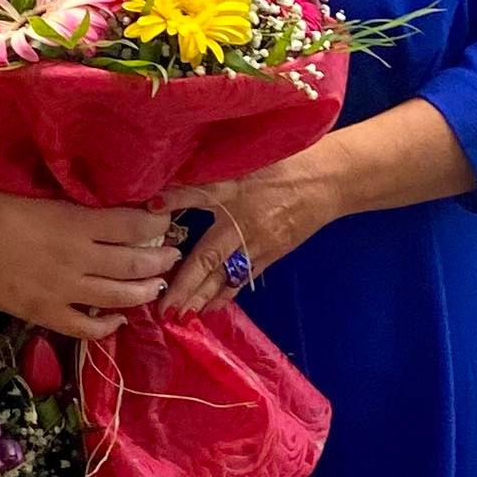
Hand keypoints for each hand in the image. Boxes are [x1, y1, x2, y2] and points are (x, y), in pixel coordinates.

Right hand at [0, 190, 179, 341]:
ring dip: (144, 290)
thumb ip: (75, 210)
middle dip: (160, 258)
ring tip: (157, 285)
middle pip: (133, 261)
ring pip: (119, 296)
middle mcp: (78, 258)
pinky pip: (87, 328)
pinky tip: (119, 319)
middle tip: (172, 254)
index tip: (164, 220)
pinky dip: (108, 326)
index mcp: (75, 222)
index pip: (130, 224)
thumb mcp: (41, 199)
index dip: (154, 223)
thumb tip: (106, 212)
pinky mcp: (47, 315)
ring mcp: (64, 291)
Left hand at [153, 149, 341, 315]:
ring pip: (225, 275)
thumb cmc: (281, 167)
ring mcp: (258, 243)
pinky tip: (209, 307)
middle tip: (165, 306)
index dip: (175, 198)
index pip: (199, 192)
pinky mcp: (271, 254)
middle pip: (209, 256)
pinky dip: (225, 294)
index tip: (151, 207)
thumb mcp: (243, 161)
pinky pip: (242, 278)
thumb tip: (164, 187)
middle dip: (186, 284)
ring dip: (202, 296)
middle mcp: (243, 221)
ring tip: (181, 315)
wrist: (325, 182)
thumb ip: (207, 175)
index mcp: (234, 189)